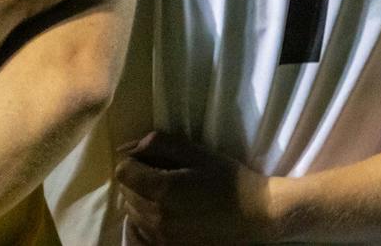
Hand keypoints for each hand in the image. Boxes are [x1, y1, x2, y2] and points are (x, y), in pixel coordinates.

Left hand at [116, 132, 277, 244]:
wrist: (257, 215)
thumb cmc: (228, 179)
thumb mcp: (196, 152)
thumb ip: (159, 144)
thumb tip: (128, 147)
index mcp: (162, 190)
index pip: (123, 171)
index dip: (133, 160)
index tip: (149, 158)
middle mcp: (157, 217)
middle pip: (125, 192)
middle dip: (135, 178)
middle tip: (158, 172)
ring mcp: (163, 237)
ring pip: (132, 213)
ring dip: (140, 198)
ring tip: (164, 191)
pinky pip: (142, 232)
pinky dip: (145, 219)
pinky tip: (165, 211)